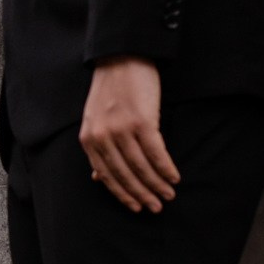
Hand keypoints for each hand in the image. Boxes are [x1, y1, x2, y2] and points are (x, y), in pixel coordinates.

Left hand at [79, 59, 179, 213]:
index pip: (106, 176)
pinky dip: (166, 168)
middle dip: (142, 194)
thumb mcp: (95, 119)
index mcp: (89, 139)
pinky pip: (156, 153)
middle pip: (124, 175)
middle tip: (157, 207)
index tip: (136, 207)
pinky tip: (174, 177)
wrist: (121, 56)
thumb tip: (97, 178)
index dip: (123, 194)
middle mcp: (102, 136)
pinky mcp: (142, 120)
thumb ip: (98, 148)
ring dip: (157, 184)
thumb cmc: (111, 89)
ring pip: (141, 167)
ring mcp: (121, 129)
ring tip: (169, 195)